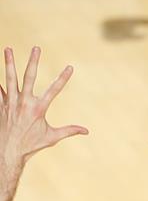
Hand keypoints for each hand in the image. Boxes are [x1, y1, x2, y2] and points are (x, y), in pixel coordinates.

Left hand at [0, 47, 86, 172]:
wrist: (8, 152)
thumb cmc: (31, 145)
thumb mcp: (52, 138)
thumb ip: (69, 131)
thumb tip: (86, 131)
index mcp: (38, 109)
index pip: (54, 90)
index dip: (63, 78)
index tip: (70, 67)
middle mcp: (24, 103)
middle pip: (29, 78)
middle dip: (33, 62)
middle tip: (37, 48)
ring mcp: (10, 103)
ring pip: (9, 78)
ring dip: (9, 63)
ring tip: (8, 49)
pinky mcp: (0, 105)